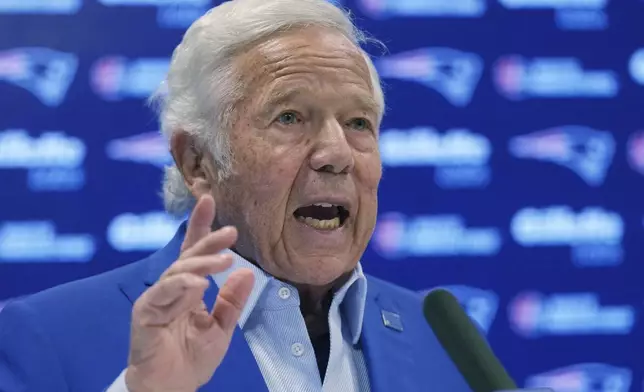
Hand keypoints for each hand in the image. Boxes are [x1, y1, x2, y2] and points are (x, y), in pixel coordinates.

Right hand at [125, 195, 254, 391]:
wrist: (172, 389)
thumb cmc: (192, 359)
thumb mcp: (222, 328)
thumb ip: (232, 301)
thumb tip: (247, 272)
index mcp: (189, 289)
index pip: (195, 253)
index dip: (201, 227)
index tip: (209, 199)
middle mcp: (171, 288)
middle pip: (188, 256)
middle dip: (208, 240)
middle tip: (230, 232)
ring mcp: (156, 299)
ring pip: (178, 271)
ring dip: (201, 263)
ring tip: (224, 260)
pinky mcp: (145, 313)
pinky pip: (162, 294)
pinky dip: (181, 287)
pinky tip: (199, 284)